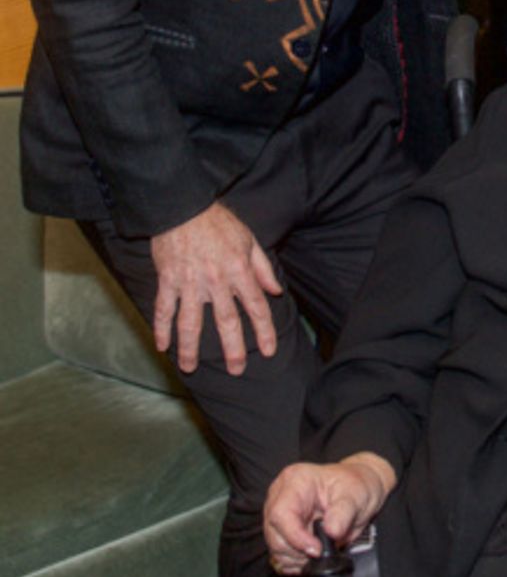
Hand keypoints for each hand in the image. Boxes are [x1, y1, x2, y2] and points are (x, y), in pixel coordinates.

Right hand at [149, 201, 281, 374]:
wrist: (183, 205)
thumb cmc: (218, 222)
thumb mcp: (249, 239)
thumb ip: (262, 268)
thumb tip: (275, 291)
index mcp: (239, 271)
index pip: (256, 307)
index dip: (264, 331)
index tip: (268, 351)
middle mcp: (216, 281)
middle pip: (226, 322)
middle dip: (233, 349)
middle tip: (236, 370)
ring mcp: (190, 283)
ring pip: (191, 322)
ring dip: (190, 348)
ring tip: (189, 369)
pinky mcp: (168, 280)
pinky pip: (163, 308)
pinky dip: (161, 328)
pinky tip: (161, 346)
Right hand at [264, 454, 397, 575]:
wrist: (358, 491)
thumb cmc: (354, 487)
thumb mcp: (355, 495)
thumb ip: (343, 513)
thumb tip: (332, 531)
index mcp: (295, 480)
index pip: (281, 513)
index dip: (295, 537)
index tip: (317, 549)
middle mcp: (281, 496)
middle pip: (274, 533)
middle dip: (297, 550)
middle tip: (322, 552)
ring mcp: (279, 514)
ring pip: (275, 547)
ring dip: (296, 558)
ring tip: (320, 552)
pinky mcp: (281, 531)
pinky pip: (279, 554)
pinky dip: (295, 561)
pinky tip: (312, 554)